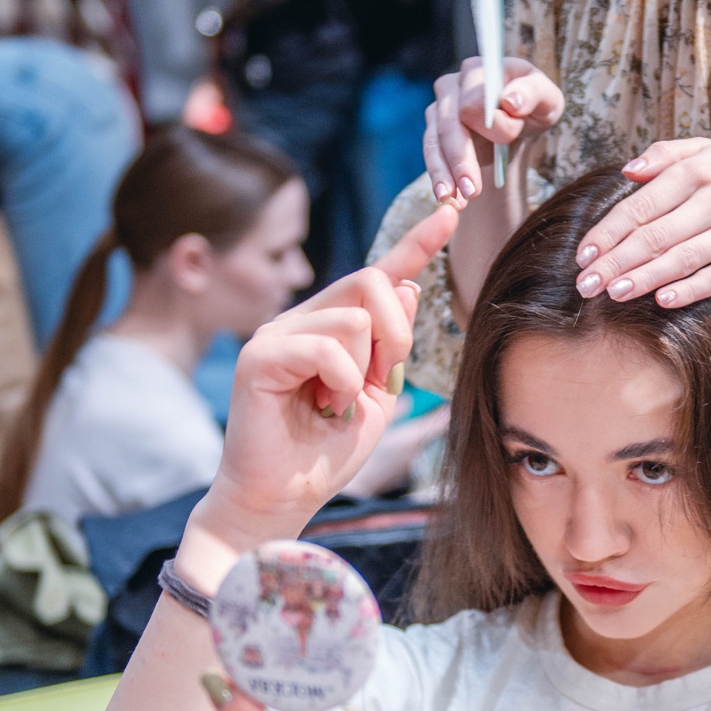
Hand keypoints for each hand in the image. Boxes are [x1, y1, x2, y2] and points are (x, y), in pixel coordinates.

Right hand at [195, 203, 455, 550]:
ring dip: (363, 372)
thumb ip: (392, 347)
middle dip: (397, 336)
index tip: (451, 212)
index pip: (379, 274)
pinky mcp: (259, 355)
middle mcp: (301, 319)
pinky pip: (328, 348)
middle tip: (381, 382)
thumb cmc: (326, 452)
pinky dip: (340, 385)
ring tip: (335, 405)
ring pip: (355, 319)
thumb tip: (408, 286)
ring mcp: (277, 333)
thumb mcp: (378, 396)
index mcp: (331, 325)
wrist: (284, 497)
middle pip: (372, 282)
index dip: (416, 243)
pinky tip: (323, 409)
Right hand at [425, 56, 562, 204]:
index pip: (475, 97)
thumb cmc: (535, 109)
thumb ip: (533, 94)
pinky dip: (439, 178)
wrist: (519, 125)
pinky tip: (447, 198)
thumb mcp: (548, 101)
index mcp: (484, 68)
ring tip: (455, 201)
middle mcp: (456, 83)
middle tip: (474, 191)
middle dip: (462, 158)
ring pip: (435, 141)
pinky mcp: (434, 129)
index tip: (509, 139)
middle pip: (450, 123)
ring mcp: (441, 106)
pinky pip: (431, 154)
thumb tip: (510, 101)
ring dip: (445, 173)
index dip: (490, 121)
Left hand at [576, 139, 710, 306]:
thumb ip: (666, 156)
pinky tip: (662, 301)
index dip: (608, 233)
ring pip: (681, 259)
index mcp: (698, 172)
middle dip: (615, 262)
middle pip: (654, 236)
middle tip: (585, 285)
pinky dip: (689, 290)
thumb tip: (627, 170)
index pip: (641, 206)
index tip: (582, 255)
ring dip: (643, 278)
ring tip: (612, 293)